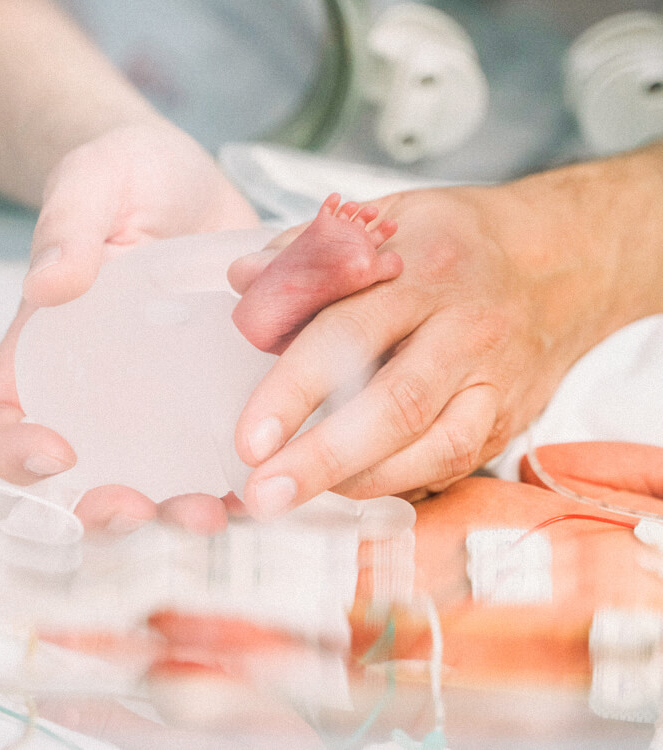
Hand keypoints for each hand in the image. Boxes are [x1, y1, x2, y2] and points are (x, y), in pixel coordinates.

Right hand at [0, 121, 258, 534]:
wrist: (191, 180)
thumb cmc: (123, 176)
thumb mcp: (92, 183)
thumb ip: (68, 225)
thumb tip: (47, 284)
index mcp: (43, 350)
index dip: (9, 454)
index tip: (55, 451)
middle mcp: (97, 391)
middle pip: (79, 476)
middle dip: (104, 508)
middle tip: (138, 506)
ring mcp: (159, 402)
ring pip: (157, 480)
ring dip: (179, 510)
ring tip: (215, 511)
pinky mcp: (218, 395)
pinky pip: (227, 451)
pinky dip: (247, 475)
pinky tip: (276, 471)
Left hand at [230, 184, 622, 516]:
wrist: (563, 262)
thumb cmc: (456, 241)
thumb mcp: (385, 217)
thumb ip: (310, 251)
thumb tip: (243, 279)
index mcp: (422, 270)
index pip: (347, 333)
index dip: (294, 390)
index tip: (249, 438)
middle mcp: (464, 330)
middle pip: (393, 405)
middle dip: (322, 458)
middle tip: (264, 492)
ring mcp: (493, 380)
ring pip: (433, 448)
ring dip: (359, 482)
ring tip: (295, 495)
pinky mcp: (508, 419)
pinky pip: (454, 466)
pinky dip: (399, 484)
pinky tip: (350, 486)